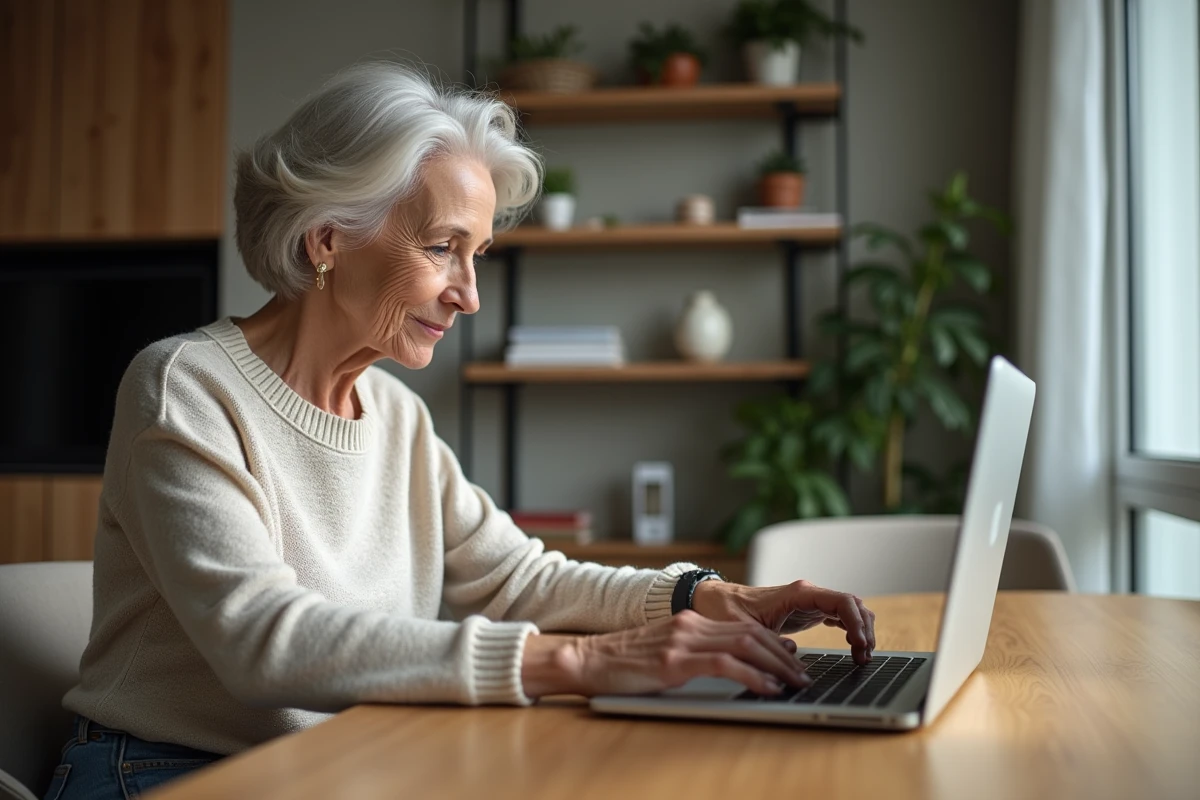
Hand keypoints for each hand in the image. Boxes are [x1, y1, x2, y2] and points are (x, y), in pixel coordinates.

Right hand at [520, 612, 810, 698]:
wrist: (587, 659)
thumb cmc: (622, 663)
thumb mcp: (664, 651)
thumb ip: (695, 652)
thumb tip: (732, 665)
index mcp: (690, 621)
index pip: (744, 627)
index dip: (774, 642)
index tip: (793, 658)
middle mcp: (690, 624)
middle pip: (752, 634)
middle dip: (784, 656)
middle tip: (803, 675)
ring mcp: (682, 640)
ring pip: (745, 645)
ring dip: (777, 666)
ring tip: (794, 683)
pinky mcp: (674, 660)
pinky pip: (725, 665)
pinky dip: (752, 675)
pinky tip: (767, 687)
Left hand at [691, 580, 875, 663]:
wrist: (714, 600)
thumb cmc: (725, 609)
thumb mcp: (741, 629)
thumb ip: (764, 642)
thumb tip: (787, 660)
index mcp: (797, 593)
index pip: (841, 601)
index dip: (856, 622)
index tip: (859, 644)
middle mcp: (807, 594)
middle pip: (852, 604)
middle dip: (864, 629)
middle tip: (865, 656)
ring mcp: (810, 602)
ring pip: (849, 610)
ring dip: (861, 630)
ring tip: (862, 657)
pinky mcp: (808, 612)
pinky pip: (839, 617)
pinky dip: (851, 631)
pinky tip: (854, 650)